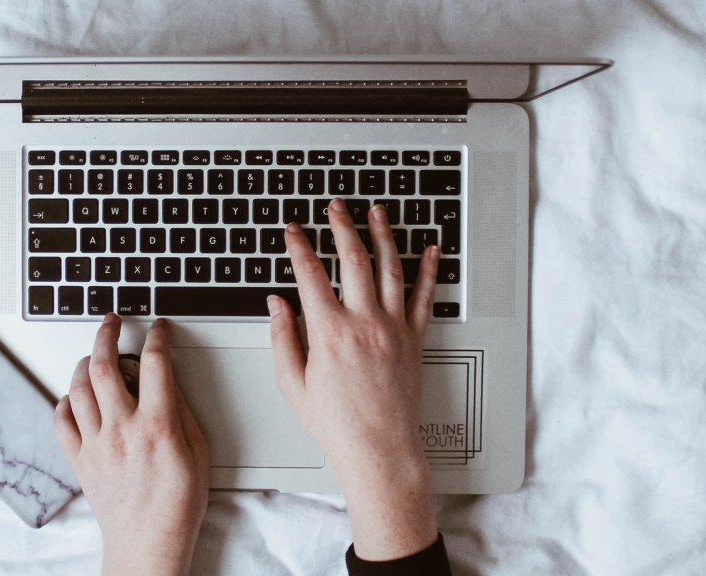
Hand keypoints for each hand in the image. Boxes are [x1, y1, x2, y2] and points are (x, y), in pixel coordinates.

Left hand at [53, 315, 208, 575]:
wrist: (148, 543)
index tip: (158, 328)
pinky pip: (61, 420)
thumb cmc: (178, 505)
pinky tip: (76, 397)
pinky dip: (65, 401)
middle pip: (104, 365)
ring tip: (92, 356)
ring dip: (84, 363)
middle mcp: (122, 429)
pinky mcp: (79, 459)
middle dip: (106, 334)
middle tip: (111, 321)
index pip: (155, 363)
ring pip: (78, 388)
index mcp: (158, 425)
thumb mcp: (198, 452)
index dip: (157, 336)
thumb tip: (168, 383)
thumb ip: (182, 412)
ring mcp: (96, 444)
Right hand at [268, 199, 440, 560]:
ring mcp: (393, 329)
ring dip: (383, 235)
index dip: (299, 246)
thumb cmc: (336, 423)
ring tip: (377, 213)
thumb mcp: (292, 384)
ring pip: (391, 269)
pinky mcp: (414, 339)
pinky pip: (424, 297)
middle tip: (336, 207)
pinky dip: (428, 270)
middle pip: (354, 260)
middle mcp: (364, 324)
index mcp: (329, 333)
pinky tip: (429, 249)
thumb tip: (276, 304)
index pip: (310, 275)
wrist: (379, 448)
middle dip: (342, 227)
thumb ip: (282, 338)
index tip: (294, 231)